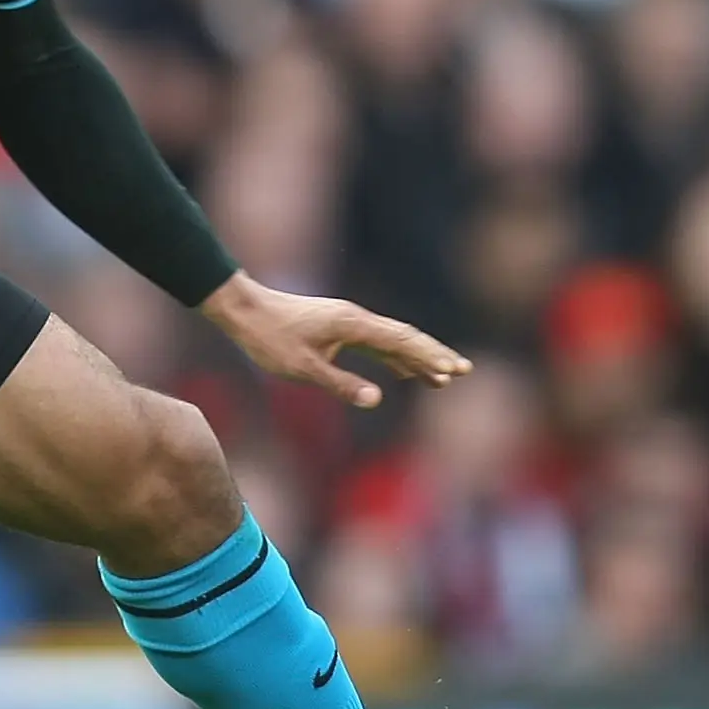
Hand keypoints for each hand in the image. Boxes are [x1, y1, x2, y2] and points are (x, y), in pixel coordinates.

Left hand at [199, 273, 470, 409]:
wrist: (244, 309)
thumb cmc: (268, 338)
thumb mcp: (302, 367)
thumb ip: (340, 383)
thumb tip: (377, 399)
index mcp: (352, 325)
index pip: (400, 341)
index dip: (428, 357)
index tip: (452, 372)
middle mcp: (356, 319)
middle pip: (405, 337)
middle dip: (435, 354)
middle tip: (464, 370)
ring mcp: (348, 322)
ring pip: (392, 340)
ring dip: (418, 357)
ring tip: (444, 376)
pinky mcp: (338, 329)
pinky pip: (376, 344)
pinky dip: (396, 357)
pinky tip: (405, 371)